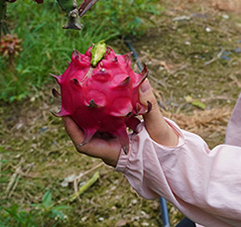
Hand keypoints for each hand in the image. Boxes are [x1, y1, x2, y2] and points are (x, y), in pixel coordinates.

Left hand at [62, 79, 178, 166]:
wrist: (176, 159)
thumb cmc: (166, 149)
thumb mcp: (157, 128)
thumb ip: (149, 106)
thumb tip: (142, 81)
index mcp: (113, 152)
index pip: (84, 145)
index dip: (71, 129)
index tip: (64, 112)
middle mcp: (110, 148)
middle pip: (87, 131)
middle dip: (77, 114)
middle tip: (71, 94)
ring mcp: (116, 142)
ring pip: (98, 126)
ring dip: (92, 110)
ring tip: (87, 89)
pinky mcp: (123, 136)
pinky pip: (110, 122)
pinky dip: (108, 109)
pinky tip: (109, 93)